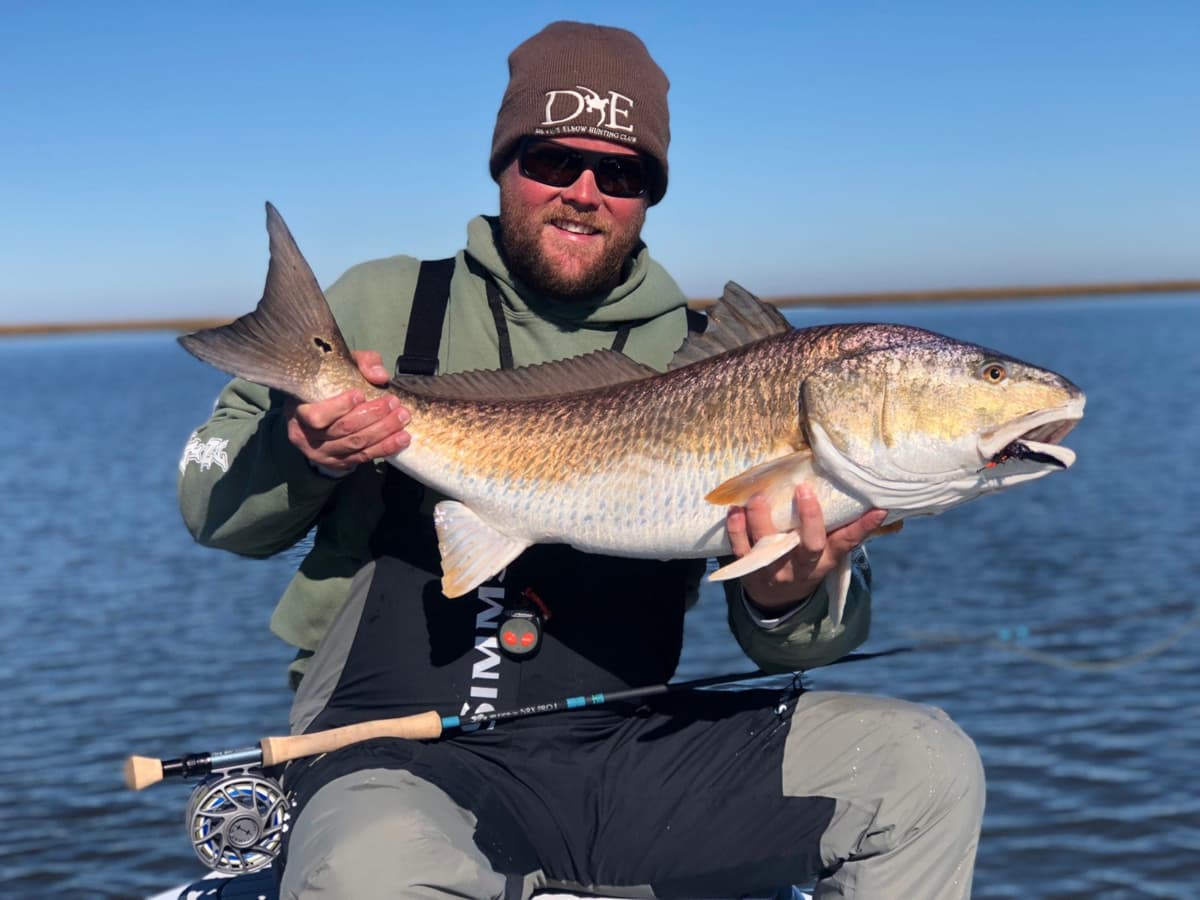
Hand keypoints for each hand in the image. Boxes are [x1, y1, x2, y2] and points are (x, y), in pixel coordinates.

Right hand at [285, 351, 411, 472]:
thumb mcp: (342, 367)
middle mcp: (306, 437)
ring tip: (402, 418)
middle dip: (373, 416)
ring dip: (384, 432)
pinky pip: (364, 457)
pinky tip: (402, 438)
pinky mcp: (338, 463)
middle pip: (344, 429)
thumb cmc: (330, 385)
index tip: (360, 394)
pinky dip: (386, 448)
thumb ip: (362, 363)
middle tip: (394, 403)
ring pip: (357, 445)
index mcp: (298, 412)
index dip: (340, 406)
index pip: (317, 416)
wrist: (317, 411)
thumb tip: (379, 376)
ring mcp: (322, 454)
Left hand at [725, 484, 886, 611]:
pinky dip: (736, 528)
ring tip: (758, 496)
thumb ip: (842, 530)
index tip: (877, 509)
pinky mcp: (748, 568)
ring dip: (761, 518)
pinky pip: (740, 548)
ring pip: (768, 545)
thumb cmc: (805, 562)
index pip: (846, 543)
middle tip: (803, 489)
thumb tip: (871, 500)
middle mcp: (801, 566)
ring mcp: (773, 569)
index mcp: (824, 560)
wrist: (776, 599)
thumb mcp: (826, 552)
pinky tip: (735, 509)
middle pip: (809, 546)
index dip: (862, 527)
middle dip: (809, 518)